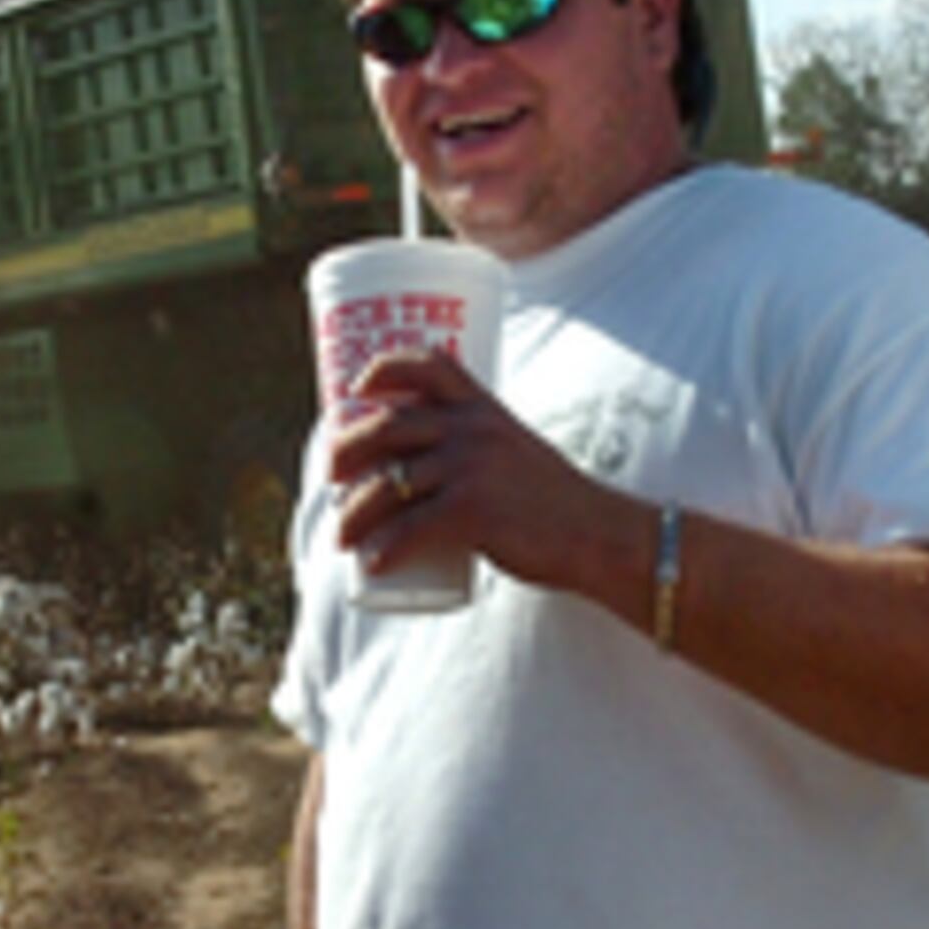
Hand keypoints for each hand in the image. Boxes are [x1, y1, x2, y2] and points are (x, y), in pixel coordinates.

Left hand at [325, 348, 628, 597]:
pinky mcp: (474, 510)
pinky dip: (385, 549)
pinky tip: (373, 564)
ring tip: (342, 537)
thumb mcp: (514, 451)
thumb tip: (420, 474)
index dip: (383, 368)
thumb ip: (475, 449)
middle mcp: (473, 428)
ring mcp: (472, 467)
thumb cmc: (553, 500)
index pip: (427, 364)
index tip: (356, 388)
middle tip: (331, 479)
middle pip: (387, 425)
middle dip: (346, 451)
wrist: (598, 534)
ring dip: (354, 513)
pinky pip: (412, 528)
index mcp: (482, 407)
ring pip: (390, 483)